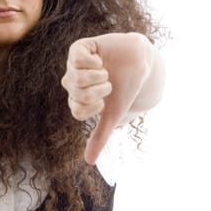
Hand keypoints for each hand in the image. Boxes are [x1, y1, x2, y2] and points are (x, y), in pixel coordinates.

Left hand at [61, 33, 152, 163]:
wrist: (139, 62)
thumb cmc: (125, 89)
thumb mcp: (113, 114)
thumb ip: (100, 136)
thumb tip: (90, 162)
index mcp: (76, 98)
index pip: (77, 111)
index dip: (94, 107)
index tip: (105, 101)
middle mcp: (71, 82)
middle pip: (77, 94)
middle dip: (100, 91)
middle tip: (108, 84)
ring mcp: (73, 65)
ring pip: (77, 78)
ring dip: (99, 77)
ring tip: (105, 71)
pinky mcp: (78, 48)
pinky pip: (78, 59)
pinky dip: (95, 62)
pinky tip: (100, 58)